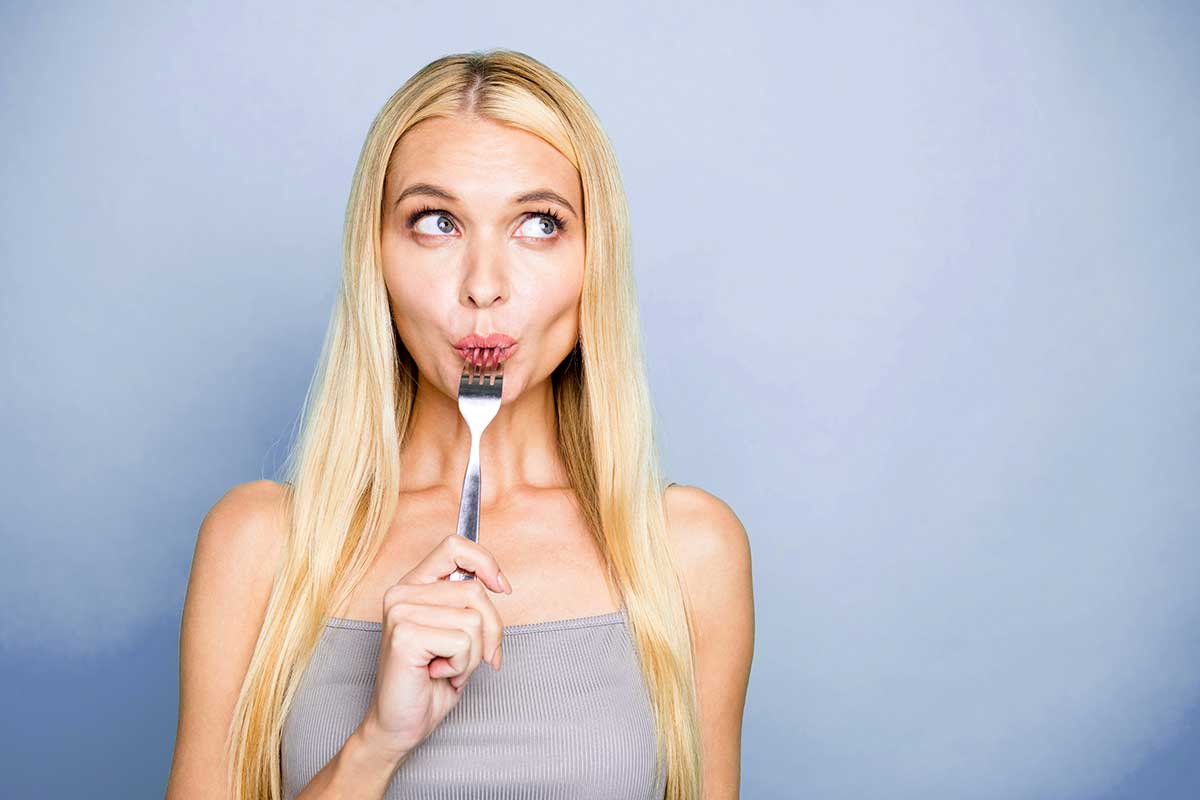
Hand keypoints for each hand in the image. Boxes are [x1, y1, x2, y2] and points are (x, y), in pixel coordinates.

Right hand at [358, 533, 512, 761]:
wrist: (399, 725)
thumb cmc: (431, 682)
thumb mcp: (459, 634)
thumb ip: (470, 605)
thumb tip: (500, 585)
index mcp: (414, 585)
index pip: (454, 546)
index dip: (485, 562)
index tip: (502, 588)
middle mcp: (402, 592)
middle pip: (476, 591)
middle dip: (490, 631)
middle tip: (474, 658)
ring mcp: (400, 611)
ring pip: (474, 618)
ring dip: (473, 654)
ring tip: (448, 667)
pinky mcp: (404, 635)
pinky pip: (463, 642)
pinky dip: (462, 666)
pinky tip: (438, 674)